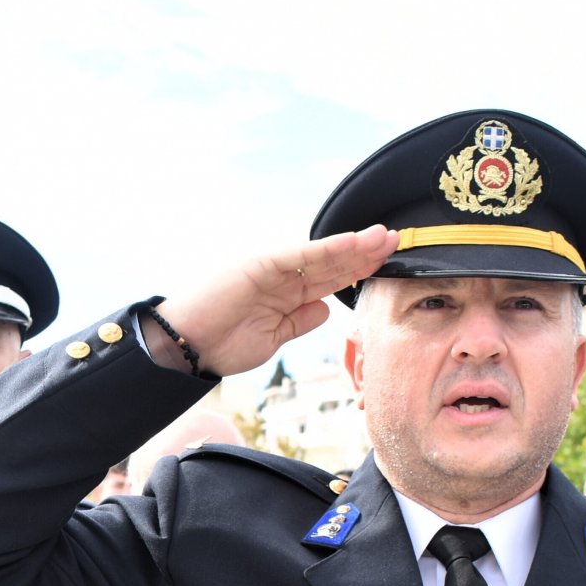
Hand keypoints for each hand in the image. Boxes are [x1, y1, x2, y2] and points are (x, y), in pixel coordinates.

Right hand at [143, 226, 399, 376]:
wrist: (186, 348)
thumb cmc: (222, 345)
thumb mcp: (273, 338)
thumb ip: (299, 322)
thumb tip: (325, 309)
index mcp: (286, 294)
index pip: (330, 279)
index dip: (359, 270)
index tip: (388, 265)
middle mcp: (282, 277)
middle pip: (332, 263)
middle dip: (366, 253)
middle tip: (400, 242)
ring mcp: (272, 269)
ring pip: (322, 256)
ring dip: (355, 246)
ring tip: (386, 237)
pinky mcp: (260, 265)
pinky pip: (300, 257)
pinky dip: (327, 249)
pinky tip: (353, 243)